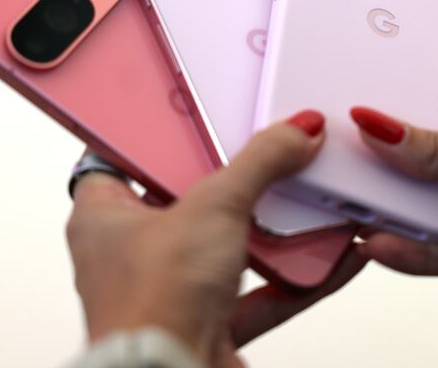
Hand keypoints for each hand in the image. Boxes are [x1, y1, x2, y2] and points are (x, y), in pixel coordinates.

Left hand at [66, 111, 366, 366]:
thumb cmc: (151, 307)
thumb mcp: (213, 206)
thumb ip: (259, 163)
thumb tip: (294, 132)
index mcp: (103, 216)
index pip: (125, 158)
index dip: (162, 135)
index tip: (200, 114)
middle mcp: (132, 255)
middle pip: (191, 200)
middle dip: (237, 182)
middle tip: (270, 151)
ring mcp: (173, 291)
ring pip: (230, 247)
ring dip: (274, 229)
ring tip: (308, 196)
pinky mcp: (210, 324)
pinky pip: (261, 292)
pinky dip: (297, 276)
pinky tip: (333, 253)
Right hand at [351, 75, 437, 301]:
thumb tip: (382, 127)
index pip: (436, 102)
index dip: (395, 106)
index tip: (348, 109)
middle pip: (427, 162)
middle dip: (386, 167)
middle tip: (336, 166)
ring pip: (435, 212)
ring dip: (397, 215)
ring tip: (352, 212)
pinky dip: (420, 255)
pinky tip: (388, 247)